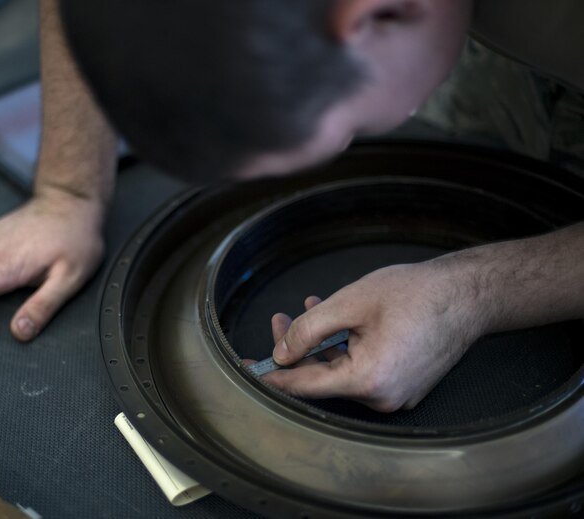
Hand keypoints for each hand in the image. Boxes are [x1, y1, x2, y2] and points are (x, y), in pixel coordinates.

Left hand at [263, 262, 485, 411]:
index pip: (305, 385)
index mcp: (369, 380)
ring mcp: (395, 395)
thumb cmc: (416, 294)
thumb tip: (280, 353)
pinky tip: (336, 321)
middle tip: (279, 319)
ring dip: (320, 343)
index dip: (273, 375)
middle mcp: (383, 397)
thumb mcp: (350, 303)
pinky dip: (343, 348)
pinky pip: (361, 371)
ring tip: (308, 307)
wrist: (468, 295)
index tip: (247, 370)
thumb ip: (308, 330)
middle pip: (321, 378)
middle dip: (297, 347)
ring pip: (340, 372)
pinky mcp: (402, 386)